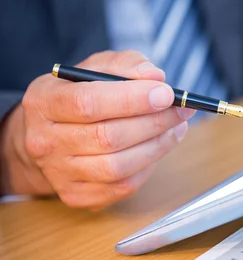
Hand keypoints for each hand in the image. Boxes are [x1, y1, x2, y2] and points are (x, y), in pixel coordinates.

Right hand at [0, 51, 193, 208]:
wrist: (48, 134)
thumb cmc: (80, 94)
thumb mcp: (97, 67)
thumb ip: (126, 65)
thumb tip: (155, 77)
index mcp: (44, 101)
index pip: (87, 103)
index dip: (131, 99)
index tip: (166, 94)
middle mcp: (44, 140)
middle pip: (107, 137)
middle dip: (154, 122)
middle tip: (182, 110)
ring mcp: (58, 172)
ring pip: (117, 166)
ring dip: (157, 146)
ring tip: (177, 127)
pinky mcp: (76, 195)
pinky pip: (121, 187)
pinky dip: (148, 167)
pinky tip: (158, 147)